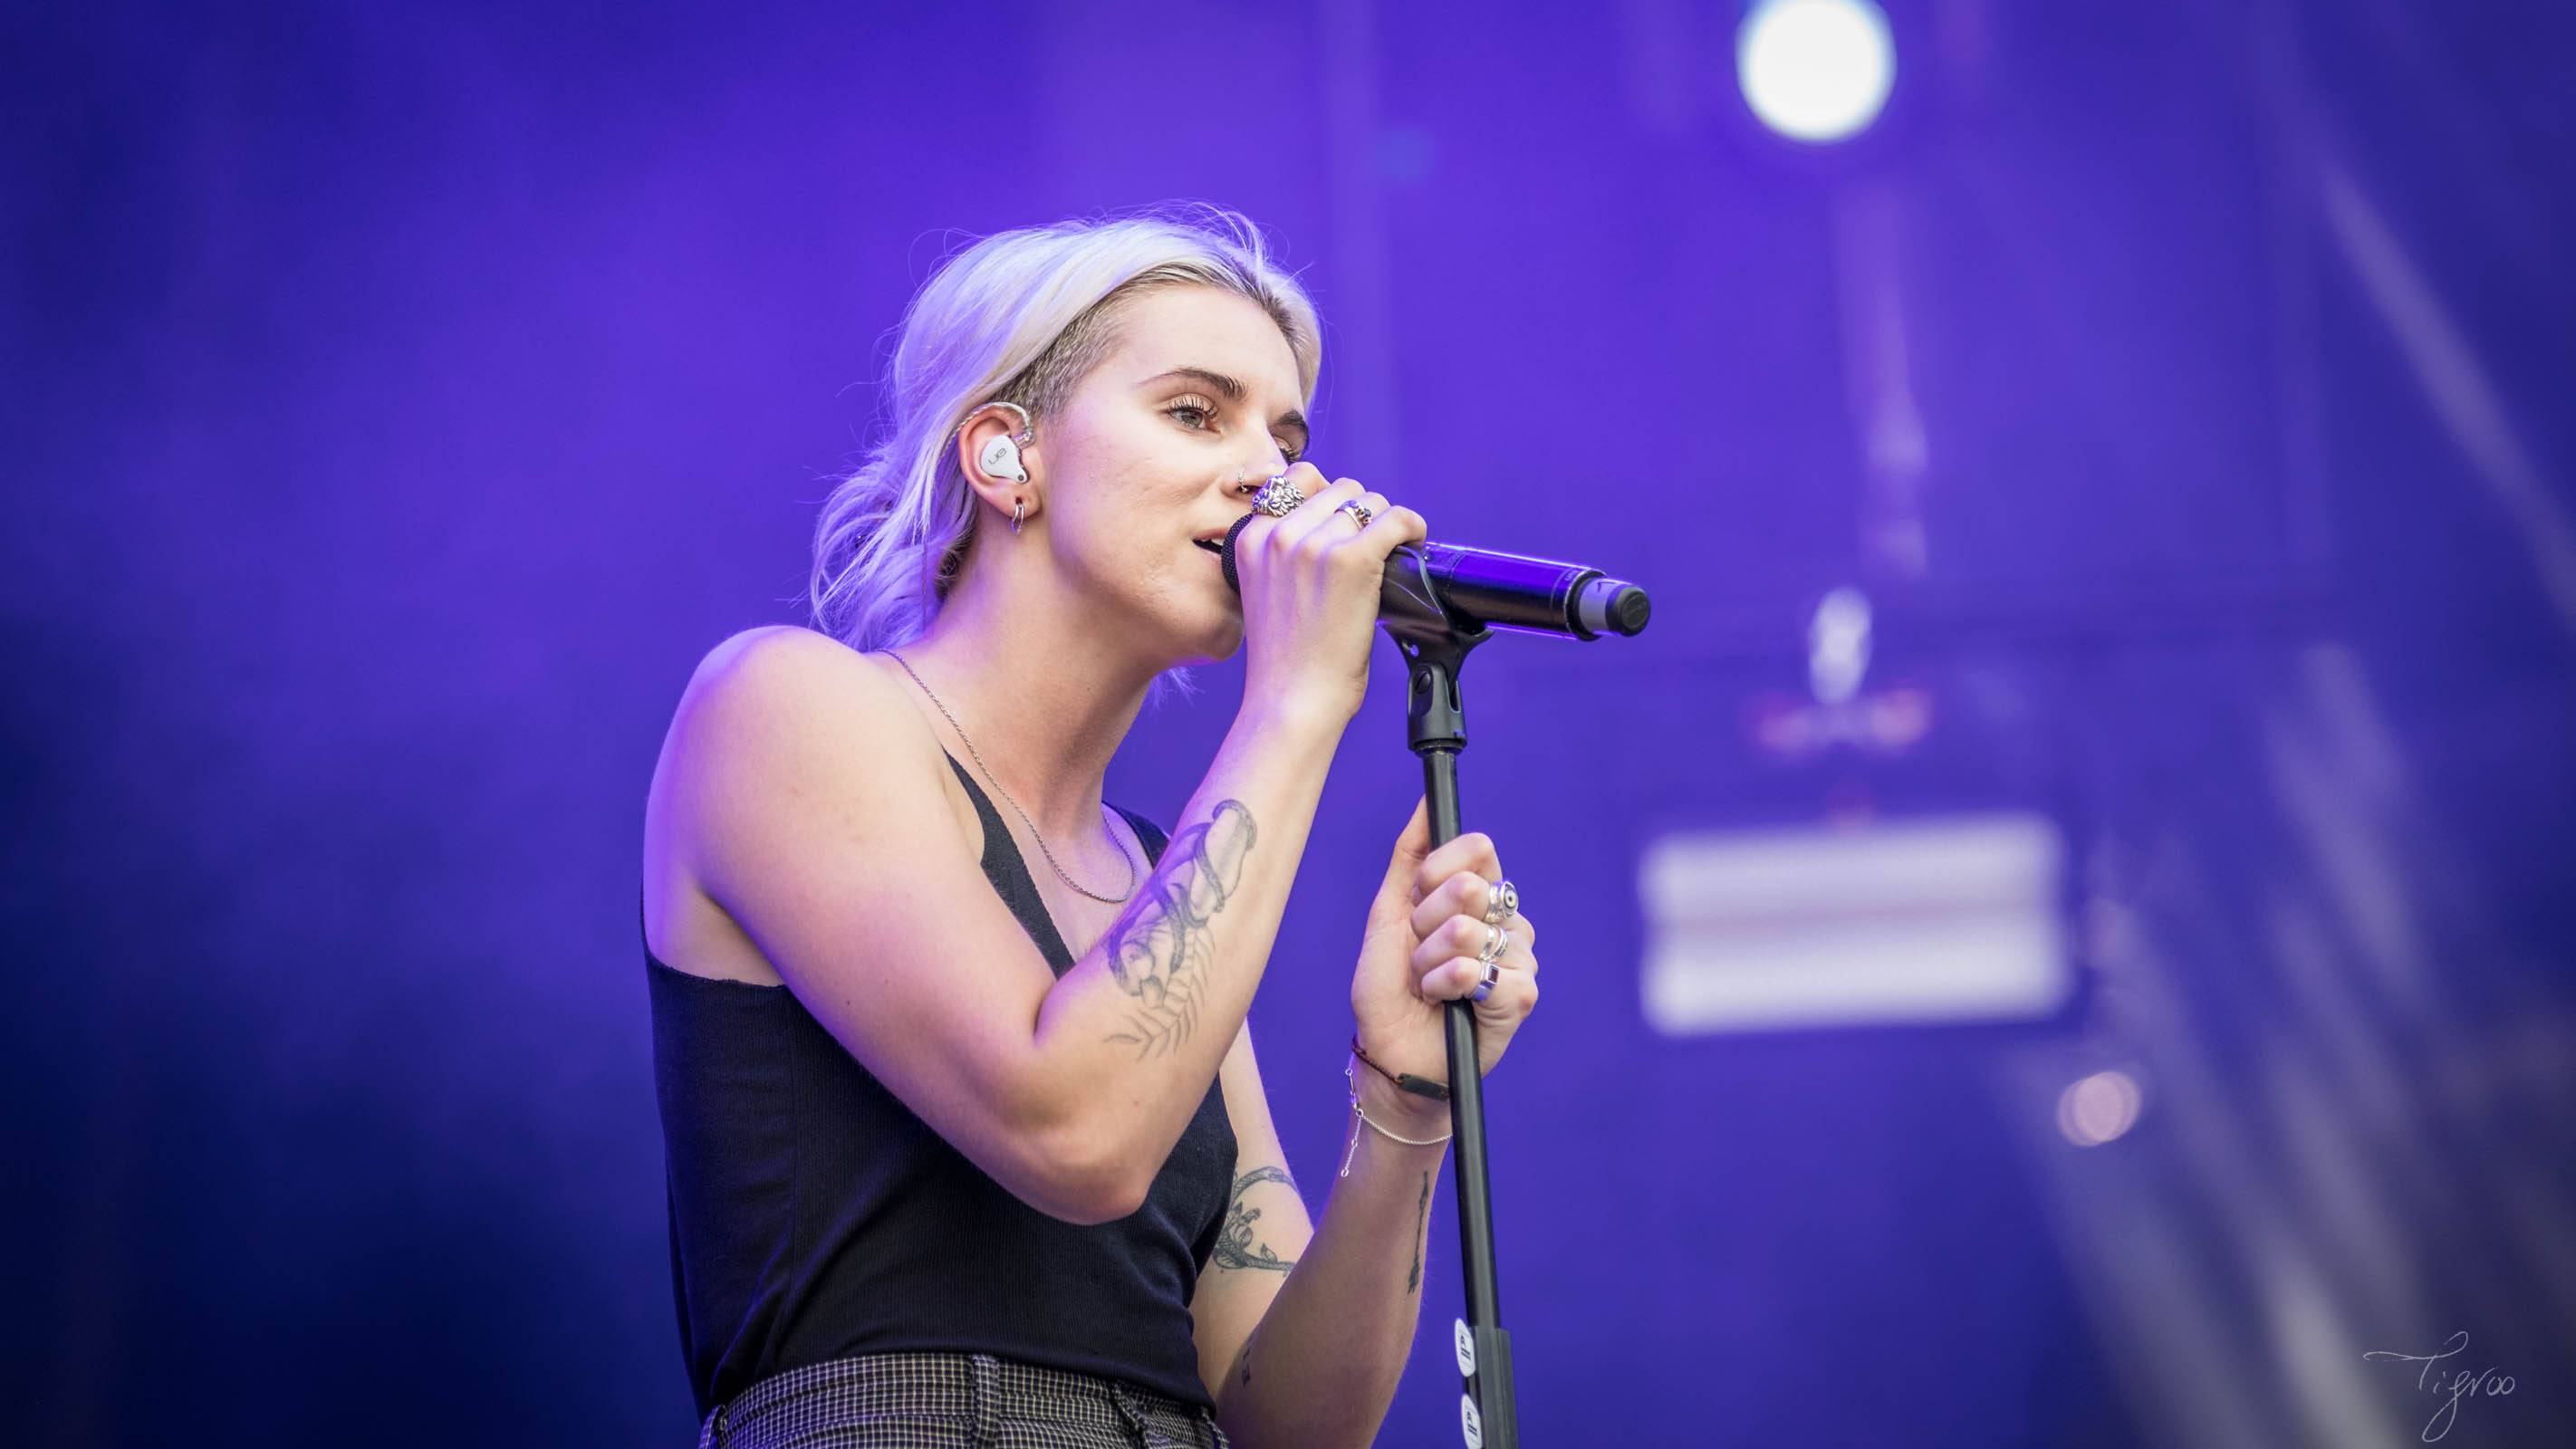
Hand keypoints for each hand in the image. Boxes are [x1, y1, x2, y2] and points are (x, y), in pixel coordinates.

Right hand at [1233, 462, 1426, 726]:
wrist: (1292, 700)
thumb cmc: (1285, 660)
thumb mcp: (1263, 593)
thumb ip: (1280, 555)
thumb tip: (1327, 526)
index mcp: (1251, 538)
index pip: (1295, 480)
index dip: (1327, 497)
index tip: (1342, 521)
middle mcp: (1279, 534)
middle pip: (1338, 488)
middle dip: (1359, 511)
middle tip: (1372, 542)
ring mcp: (1315, 544)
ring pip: (1369, 501)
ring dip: (1385, 521)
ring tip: (1392, 549)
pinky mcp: (1352, 559)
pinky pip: (1396, 519)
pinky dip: (1412, 527)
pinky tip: (1415, 544)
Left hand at [1349, 796, 1539, 1093]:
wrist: (1389, 1051)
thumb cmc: (1389, 987)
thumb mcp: (1388, 913)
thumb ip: (1409, 855)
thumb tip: (1427, 801)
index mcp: (1478, 896)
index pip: (1477, 848)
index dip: (1437, 871)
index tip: (1416, 898)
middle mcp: (1505, 921)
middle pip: (1469, 887)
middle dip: (1424, 924)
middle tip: (1419, 955)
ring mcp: (1519, 957)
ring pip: (1465, 932)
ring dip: (1427, 963)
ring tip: (1428, 985)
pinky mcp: (1522, 995)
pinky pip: (1476, 970)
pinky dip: (1444, 987)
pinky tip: (1446, 1004)